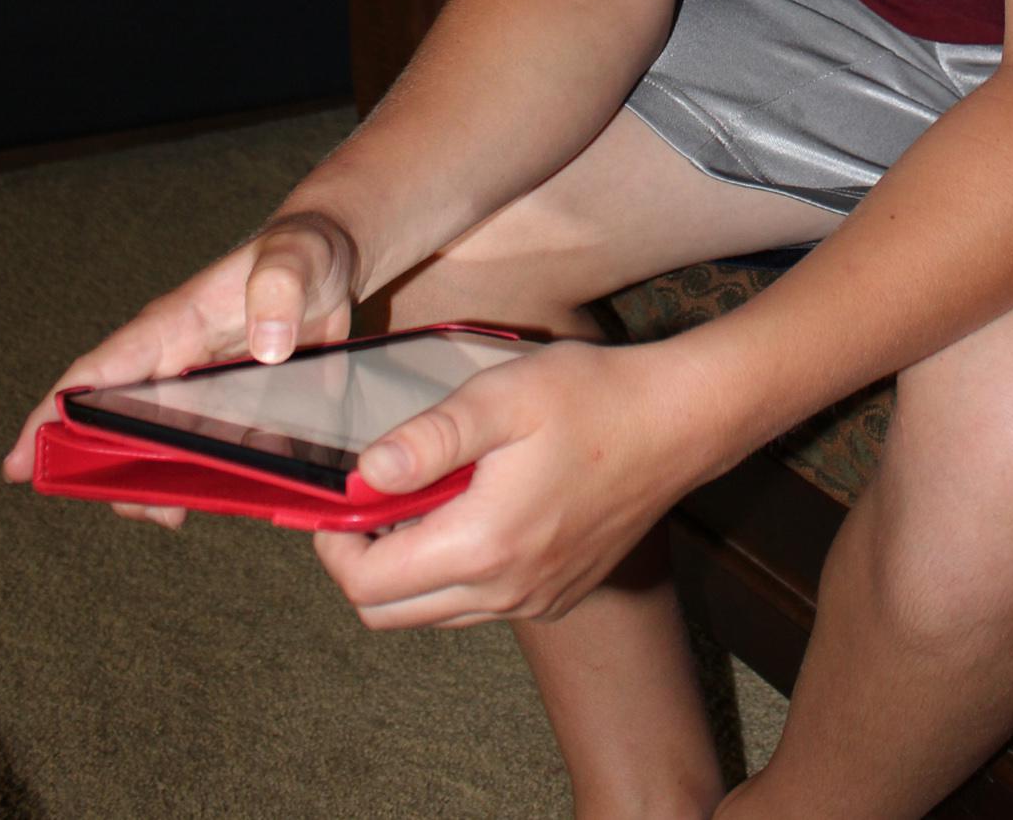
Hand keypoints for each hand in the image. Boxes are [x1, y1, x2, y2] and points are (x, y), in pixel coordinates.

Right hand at [3, 211, 356, 523]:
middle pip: (116, 424)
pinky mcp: (232, 402)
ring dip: (154, 481)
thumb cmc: (304, 250)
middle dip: (106, 471)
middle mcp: (176, 359)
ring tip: (174, 509)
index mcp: (172, 324)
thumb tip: (267, 344)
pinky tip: (220, 496)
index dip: (51, 416)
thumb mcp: (297, 258)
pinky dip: (202, 477)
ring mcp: (201, 385)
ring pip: (156, 444)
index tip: (21, 463)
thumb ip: (279, 291)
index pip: (95, 372)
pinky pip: (204, 448)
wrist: (335, 259)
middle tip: (135, 504)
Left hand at [314, 338, 709, 627]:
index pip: (367, 585)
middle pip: (391, 614)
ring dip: (409, 570)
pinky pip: (481, 606)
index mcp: (482, 546)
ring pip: (435, 613)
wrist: (679, 422)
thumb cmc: (594, 398)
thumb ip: (430, 438)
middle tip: (376, 500)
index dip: (333, 546)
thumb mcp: (504, 397)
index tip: (340, 498)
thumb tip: (365, 473)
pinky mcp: (560, 595)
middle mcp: (505, 592)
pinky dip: (456, 573)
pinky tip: (477, 509)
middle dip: (363, 563)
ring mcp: (536, 601)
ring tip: (426, 498)